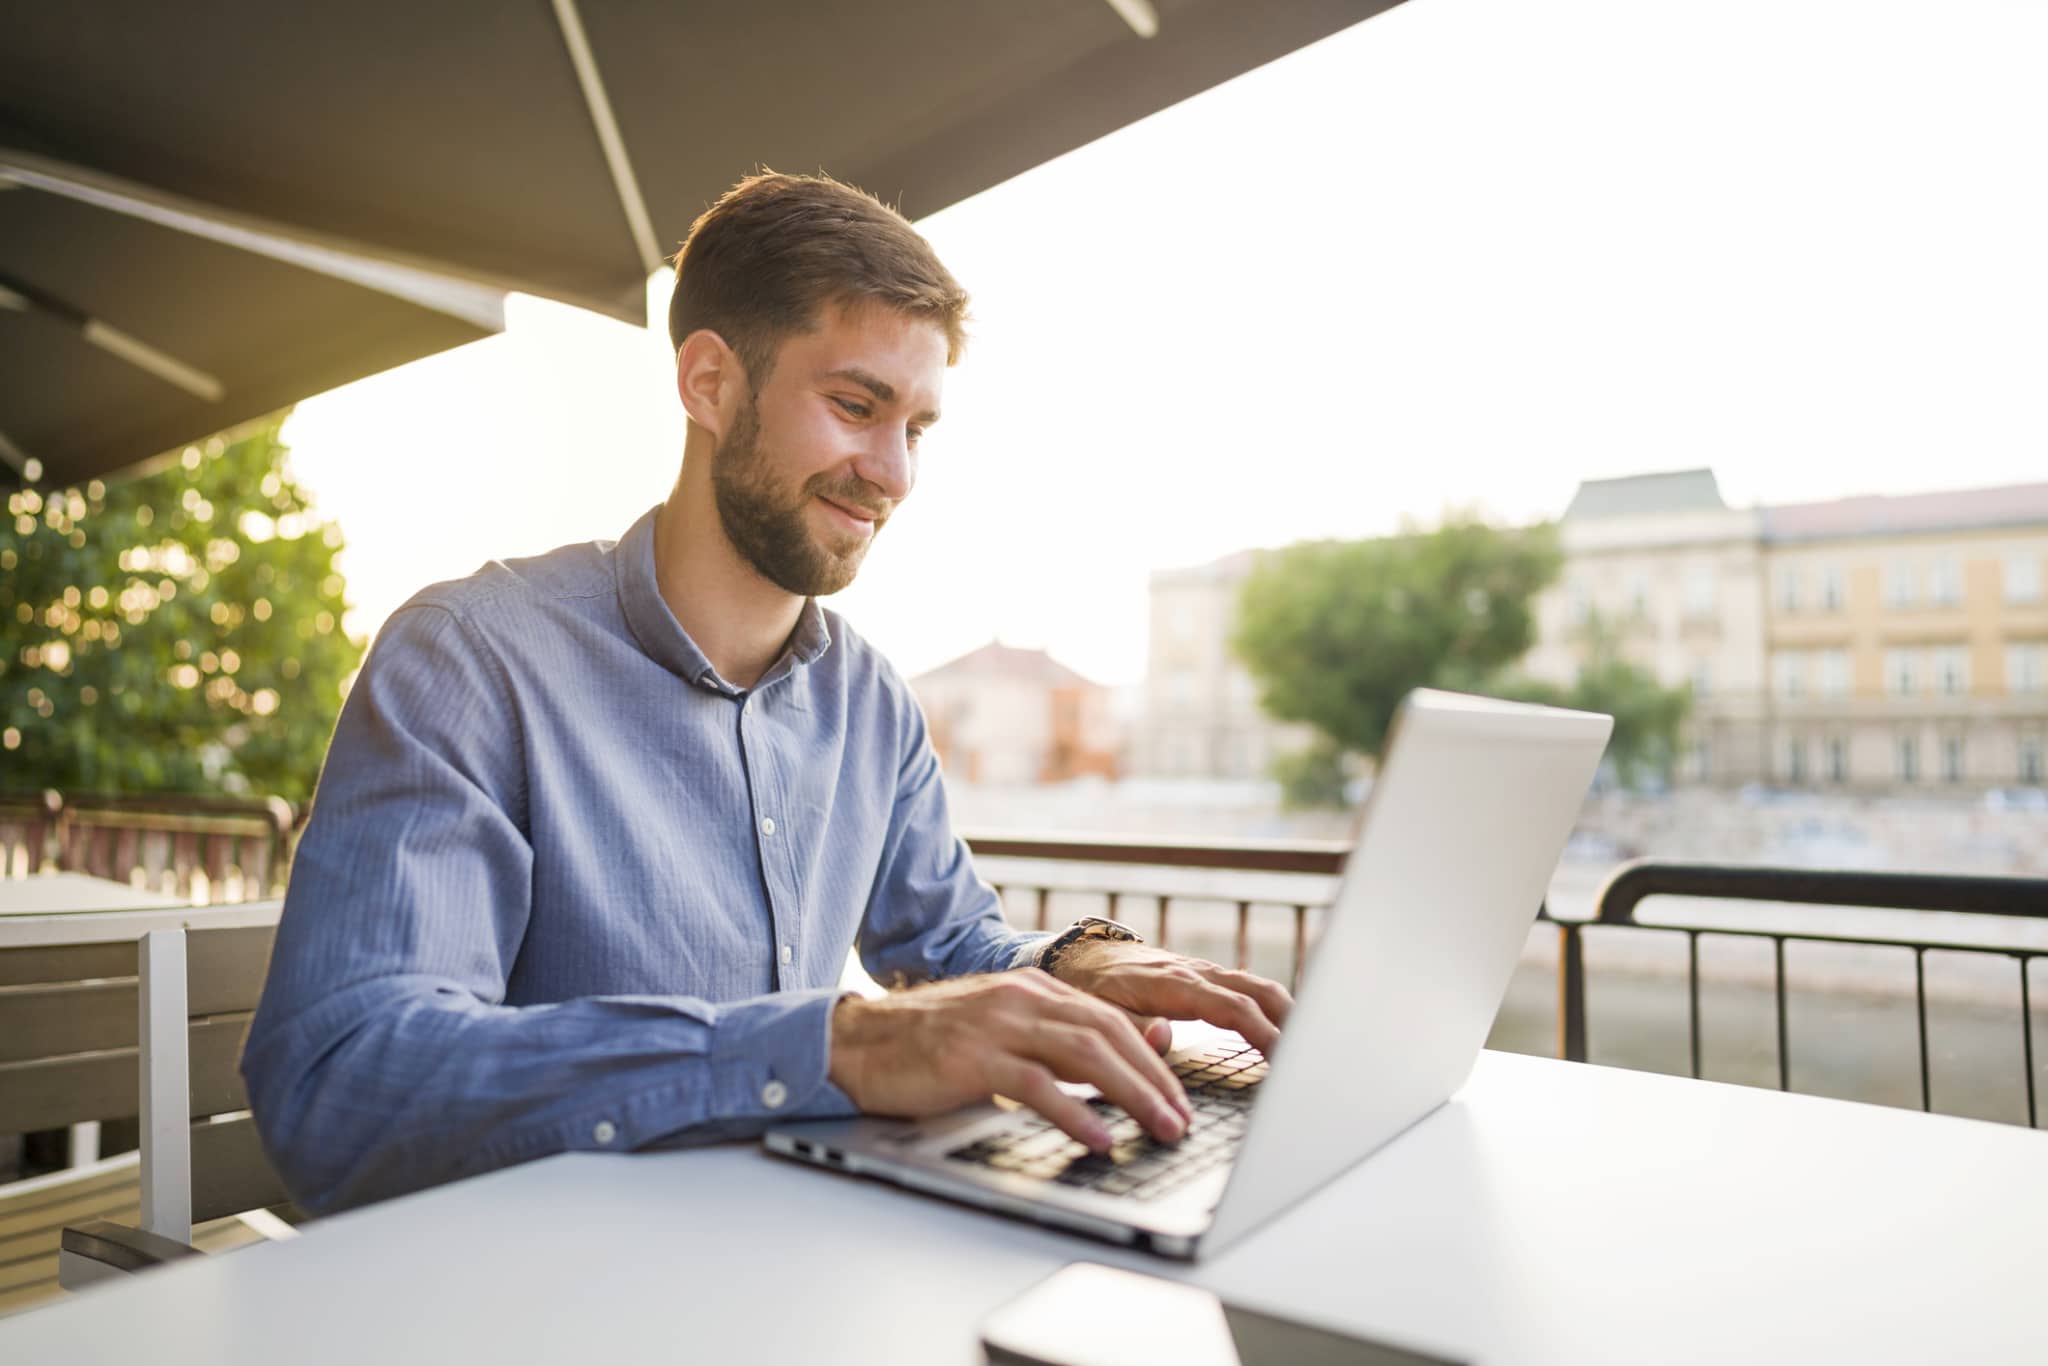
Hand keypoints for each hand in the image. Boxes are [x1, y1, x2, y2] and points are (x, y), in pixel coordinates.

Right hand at [828, 972, 1193, 1151]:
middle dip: (1153, 1079)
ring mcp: (996, 1025)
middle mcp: (1020, 998)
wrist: (856, 1041)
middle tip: (1181, 1120)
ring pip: (1084, 1053)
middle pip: (1108, 1034)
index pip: (1110, 1019)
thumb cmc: (929, 1043)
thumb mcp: (1002, 1030)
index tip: (1177, 1097)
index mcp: (1031, 988)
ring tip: (1159, 1128)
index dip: (1151, 1058)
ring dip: (1132, 1095)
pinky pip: (1036, 1085)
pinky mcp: (971, 1057)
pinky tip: (1099, 1138)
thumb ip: (1059, 1037)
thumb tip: (1132, 1046)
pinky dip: (1075, 1113)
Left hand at [1045, 940, 1291, 1052]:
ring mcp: (1203, 973)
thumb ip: (1132, 1027)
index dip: (1263, 1033)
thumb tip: (1165, 1038)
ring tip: (1310, 1045)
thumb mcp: (1098, 1011)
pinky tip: (1283, 1030)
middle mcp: (1196, 974)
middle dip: (1291, 1019)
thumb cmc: (1088, 988)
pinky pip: (1247, 988)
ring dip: (1287, 1011)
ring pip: (1258, 986)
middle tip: (1313, 1054)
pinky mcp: (1204, 978)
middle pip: (1259, 991)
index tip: (1286, 1059)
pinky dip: (1271, 1006)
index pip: (1234, 1008)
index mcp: (1175, 985)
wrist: (1079, 955)